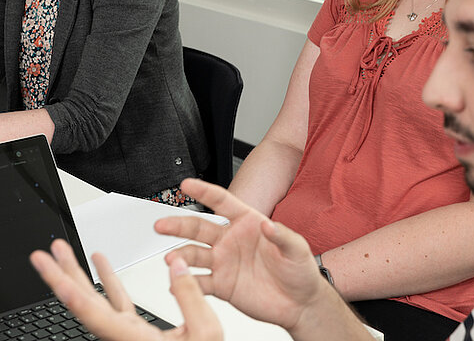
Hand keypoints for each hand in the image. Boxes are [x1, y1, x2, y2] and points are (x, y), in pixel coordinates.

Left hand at [30, 239, 221, 340]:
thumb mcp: (205, 333)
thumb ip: (190, 297)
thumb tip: (176, 263)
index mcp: (134, 340)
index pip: (96, 316)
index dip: (74, 297)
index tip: (56, 278)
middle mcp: (122, 337)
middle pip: (84, 305)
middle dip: (61, 277)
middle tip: (43, 256)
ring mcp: (125, 333)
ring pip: (95, 301)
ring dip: (78, 274)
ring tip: (65, 251)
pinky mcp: (133, 330)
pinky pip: (113, 301)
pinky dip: (106, 279)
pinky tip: (101, 263)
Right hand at [156, 178, 325, 330]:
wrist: (298, 303)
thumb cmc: (299, 270)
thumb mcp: (297, 248)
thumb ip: (283, 235)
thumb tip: (268, 225)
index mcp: (248, 222)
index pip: (222, 202)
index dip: (204, 191)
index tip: (187, 184)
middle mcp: (231, 240)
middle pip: (199, 227)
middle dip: (178, 224)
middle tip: (161, 224)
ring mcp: (224, 262)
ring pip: (194, 255)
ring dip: (180, 256)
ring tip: (171, 260)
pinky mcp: (222, 285)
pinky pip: (200, 283)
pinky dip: (187, 284)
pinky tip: (177, 284)